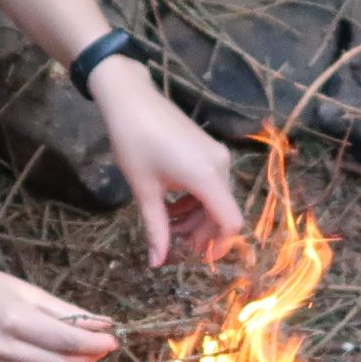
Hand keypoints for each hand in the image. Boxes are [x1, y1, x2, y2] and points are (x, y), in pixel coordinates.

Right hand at [0, 261, 118, 361]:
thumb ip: (63, 310)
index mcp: (12, 319)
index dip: (95, 344)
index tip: (113, 341)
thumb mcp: (23, 289)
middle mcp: (0, 349)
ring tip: (76, 359)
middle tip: (98, 348)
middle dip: (86, 359)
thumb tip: (102, 324)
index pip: (66, 342)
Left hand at [92, 61, 241, 266]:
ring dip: (196, 218)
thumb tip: (157, 263)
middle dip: (202, 233)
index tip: (199, 259)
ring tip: (168, 226)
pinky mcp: (208, 148)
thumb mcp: (144, 191)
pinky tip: (172, 205)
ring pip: (216, 199)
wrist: (130, 98)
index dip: (219, 245)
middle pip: (223, 212)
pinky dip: (195, 200)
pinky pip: (210, 183)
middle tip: (175, 244)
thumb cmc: (134, 143)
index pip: (230, 221)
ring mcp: (216, 155)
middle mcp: (220, 165)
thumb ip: (156, 228)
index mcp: (207, 177)